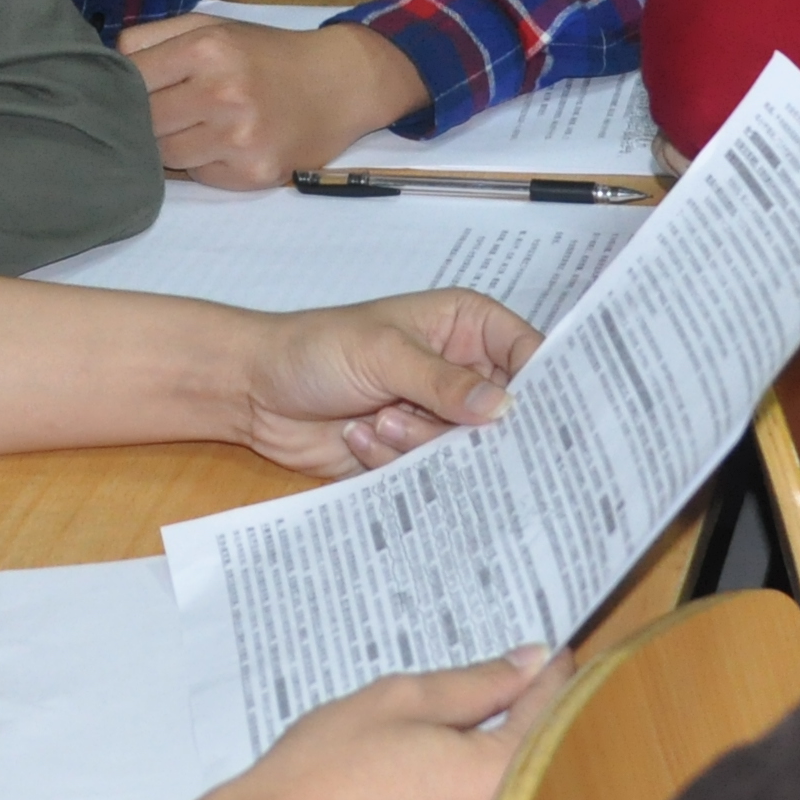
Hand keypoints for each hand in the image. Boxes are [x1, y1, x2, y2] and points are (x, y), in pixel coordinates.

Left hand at [120, 14, 429, 189]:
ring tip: (195, 127)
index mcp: (206, 48)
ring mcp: (239, 138)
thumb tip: (102, 66)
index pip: (130, 79)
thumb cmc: (267, 53)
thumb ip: (152, 37)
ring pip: (164, 157)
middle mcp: (222, 93)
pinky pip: (199, 177)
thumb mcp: (212, 26)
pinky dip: (201, 165)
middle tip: (162, 112)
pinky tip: (223, 146)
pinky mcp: (254, 173)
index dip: (122, 89)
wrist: (341, 83)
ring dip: (169, 146)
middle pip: (142, 123)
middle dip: (144, 120)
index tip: (126, 92)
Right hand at [204, 648, 576, 799]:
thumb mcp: (396, 704)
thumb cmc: (321, 778)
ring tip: (482, 744)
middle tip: (518, 693)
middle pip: (553, 769)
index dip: (552, 679)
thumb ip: (477, 684)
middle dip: (542, 729)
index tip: (548, 659)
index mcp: (504, 775)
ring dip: (518, 777)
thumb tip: (532, 663)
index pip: (552, 713)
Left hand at [233, 285, 538, 475]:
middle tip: (448, 433)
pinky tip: (358, 435)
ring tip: (377, 419)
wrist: (254, 390)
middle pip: (505, 414)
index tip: (545, 420)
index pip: (529, 353)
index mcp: (466, 326)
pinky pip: (429, 473)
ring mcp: (437, 416)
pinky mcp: (412, 454)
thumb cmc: (316, 349)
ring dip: (419, 443)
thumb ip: (444, 382)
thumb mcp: (384, 353)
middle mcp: (460, 372)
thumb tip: (504, 408)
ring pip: (466, 450)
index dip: (545, 386)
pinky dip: (393, 460)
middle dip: (474, 429)